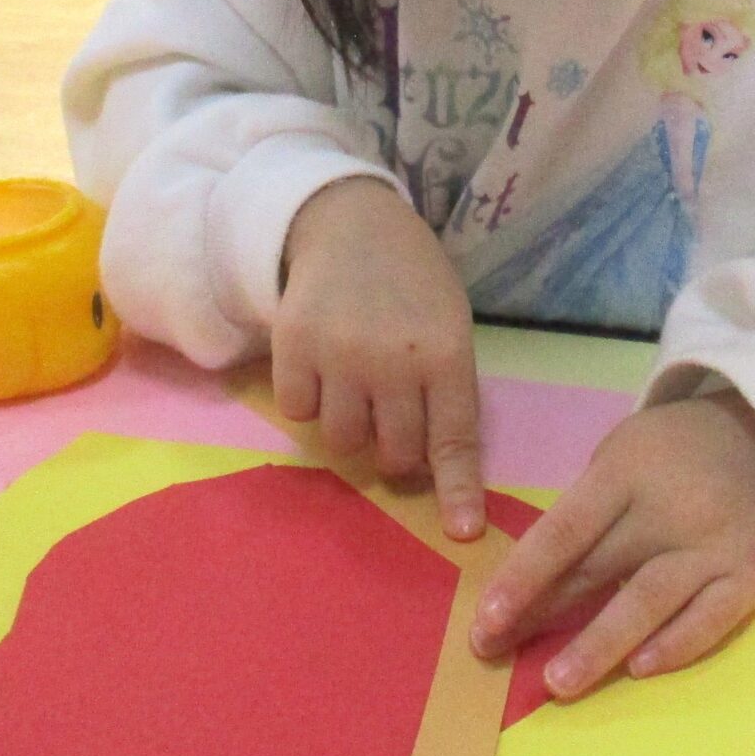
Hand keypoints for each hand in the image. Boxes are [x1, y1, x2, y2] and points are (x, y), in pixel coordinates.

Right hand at [275, 177, 485, 538]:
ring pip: (342, 442)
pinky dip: (309, 400)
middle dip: (396, 453)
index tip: (462, 534)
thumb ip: (447, 391)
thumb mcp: (450, 325)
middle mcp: (393, 360)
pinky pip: (298, 411)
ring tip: (355, 391)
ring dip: (350, 429)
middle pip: (394, 454)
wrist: (350, 221)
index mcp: (446, 353)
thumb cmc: (412, 280)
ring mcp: (339, 354)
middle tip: (391, 423)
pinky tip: (321, 366)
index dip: (459, 491)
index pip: (455, 438)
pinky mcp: (292, 346)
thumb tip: (440, 471)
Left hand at [470, 389, 754, 697]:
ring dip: (600, 646)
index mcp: (629, 470)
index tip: (485, 617)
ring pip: (651, 602)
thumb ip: (584, 514)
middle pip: (600, 569)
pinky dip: (674, 646)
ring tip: (558, 683)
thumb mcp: (621, 459)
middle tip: (494, 654)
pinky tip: (637, 670)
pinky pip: (710, 619)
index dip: (523, 576)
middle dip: (544, 615)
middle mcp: (673, 507)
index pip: (567, 530)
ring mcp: (716, 543)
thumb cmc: (672, 455)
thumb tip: (531, 590)